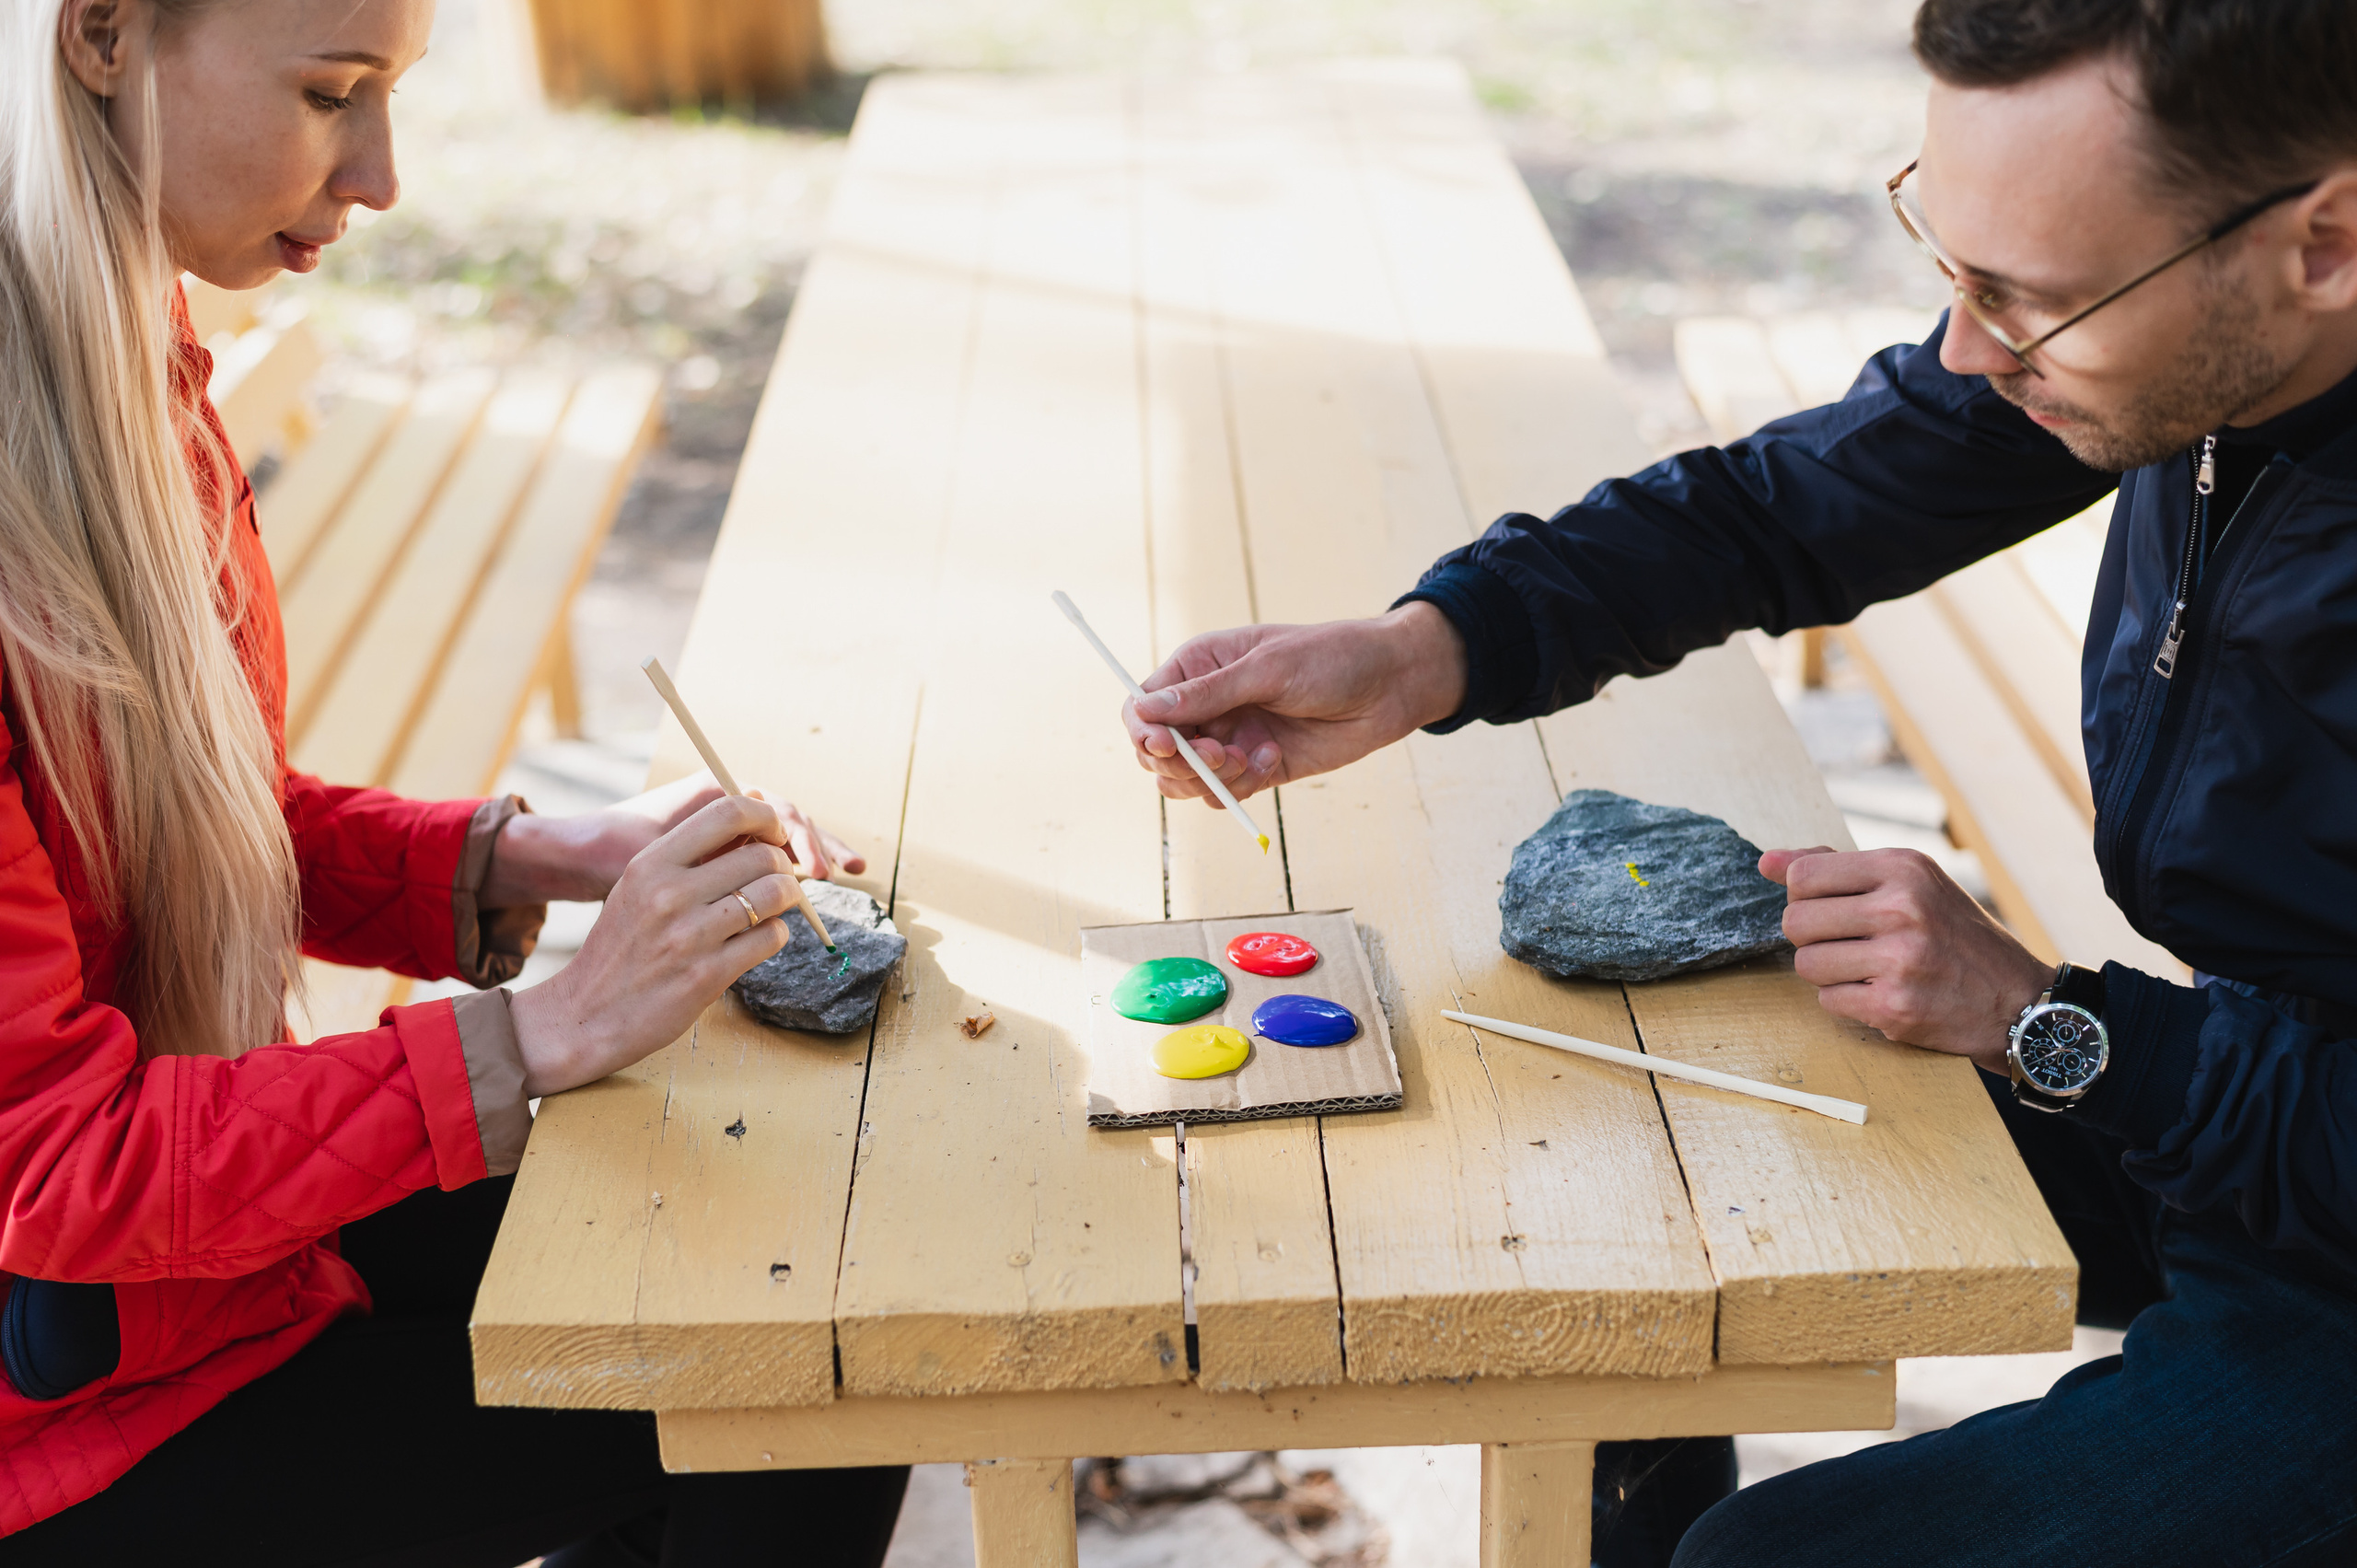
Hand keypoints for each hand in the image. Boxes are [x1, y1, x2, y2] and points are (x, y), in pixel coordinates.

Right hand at [507, 793, 805, 1095]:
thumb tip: (757, 827)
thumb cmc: (621, 948)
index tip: (775, 833)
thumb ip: (687, 859)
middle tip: (778, 880)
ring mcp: (690, 935)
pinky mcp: (708, 975)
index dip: (766, 817)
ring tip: (772, 909)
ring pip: (775, 894)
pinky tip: (759, 939)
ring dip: (786, 899)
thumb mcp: (639, 889)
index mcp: (651, 863)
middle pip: (762, 855)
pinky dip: (775, 934)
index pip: (728, 811)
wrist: (585, 1015)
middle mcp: (669, 893)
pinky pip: (771, 937)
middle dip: (782, 867)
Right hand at [1124, 603, 1467, 804]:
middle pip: (1158, 751)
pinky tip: (1273, 758)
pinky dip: (1242, 785)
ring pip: (1188, 780)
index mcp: (1200, 666)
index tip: (1166, 745)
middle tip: (1218, 755)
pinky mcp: (1256, 768)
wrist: (1390, 686)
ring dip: (1212, 778)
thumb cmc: (1331, 658)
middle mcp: (1209, 705)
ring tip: (1250, 758)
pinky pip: (1226, 792)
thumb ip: (1208, 693)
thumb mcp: (1267, 669)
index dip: (1144, 730)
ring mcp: (1231, 738)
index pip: (1143, 705)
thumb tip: (1145, 711)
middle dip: (1181, 761)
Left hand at [1763, 846, 2052, 1073]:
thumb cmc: (1954, 935)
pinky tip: (1881, 993)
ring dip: (1827, 972)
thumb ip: (1835, 868)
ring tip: (1866, 969)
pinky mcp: (1895, 1007)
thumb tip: (1766, 862)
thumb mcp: (1910, 883)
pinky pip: (1828, 1001)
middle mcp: (1902, 909)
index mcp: (1903, 868)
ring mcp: (1899, 960)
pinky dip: (1846, 1001)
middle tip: (1848, 943)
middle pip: (1796, 921)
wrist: (2017, 1000)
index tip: (1832, 907)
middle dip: (1811, 936)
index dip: (1805, 896)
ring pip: (1806, 964)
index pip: (1803, 875)